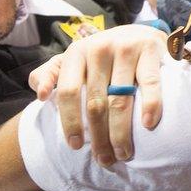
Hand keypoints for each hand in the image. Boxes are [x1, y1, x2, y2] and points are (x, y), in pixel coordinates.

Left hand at [28, 24, 167, 166]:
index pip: (68, 92)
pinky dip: (150, 105)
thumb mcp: (73, 60)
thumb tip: (40, 94)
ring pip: (121, 99)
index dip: (70, 122)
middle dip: (99, 136)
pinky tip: (147, 124)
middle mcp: (99, 48)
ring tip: (123, 153)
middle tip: (104, 159)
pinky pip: (149, 83)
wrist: (138, 32)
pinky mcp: (149, 50)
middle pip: (96, 102)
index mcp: (76, 53)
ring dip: (122, 132)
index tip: (75, 146)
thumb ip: (51, 74)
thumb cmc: (101, 56)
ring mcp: (126, 48)